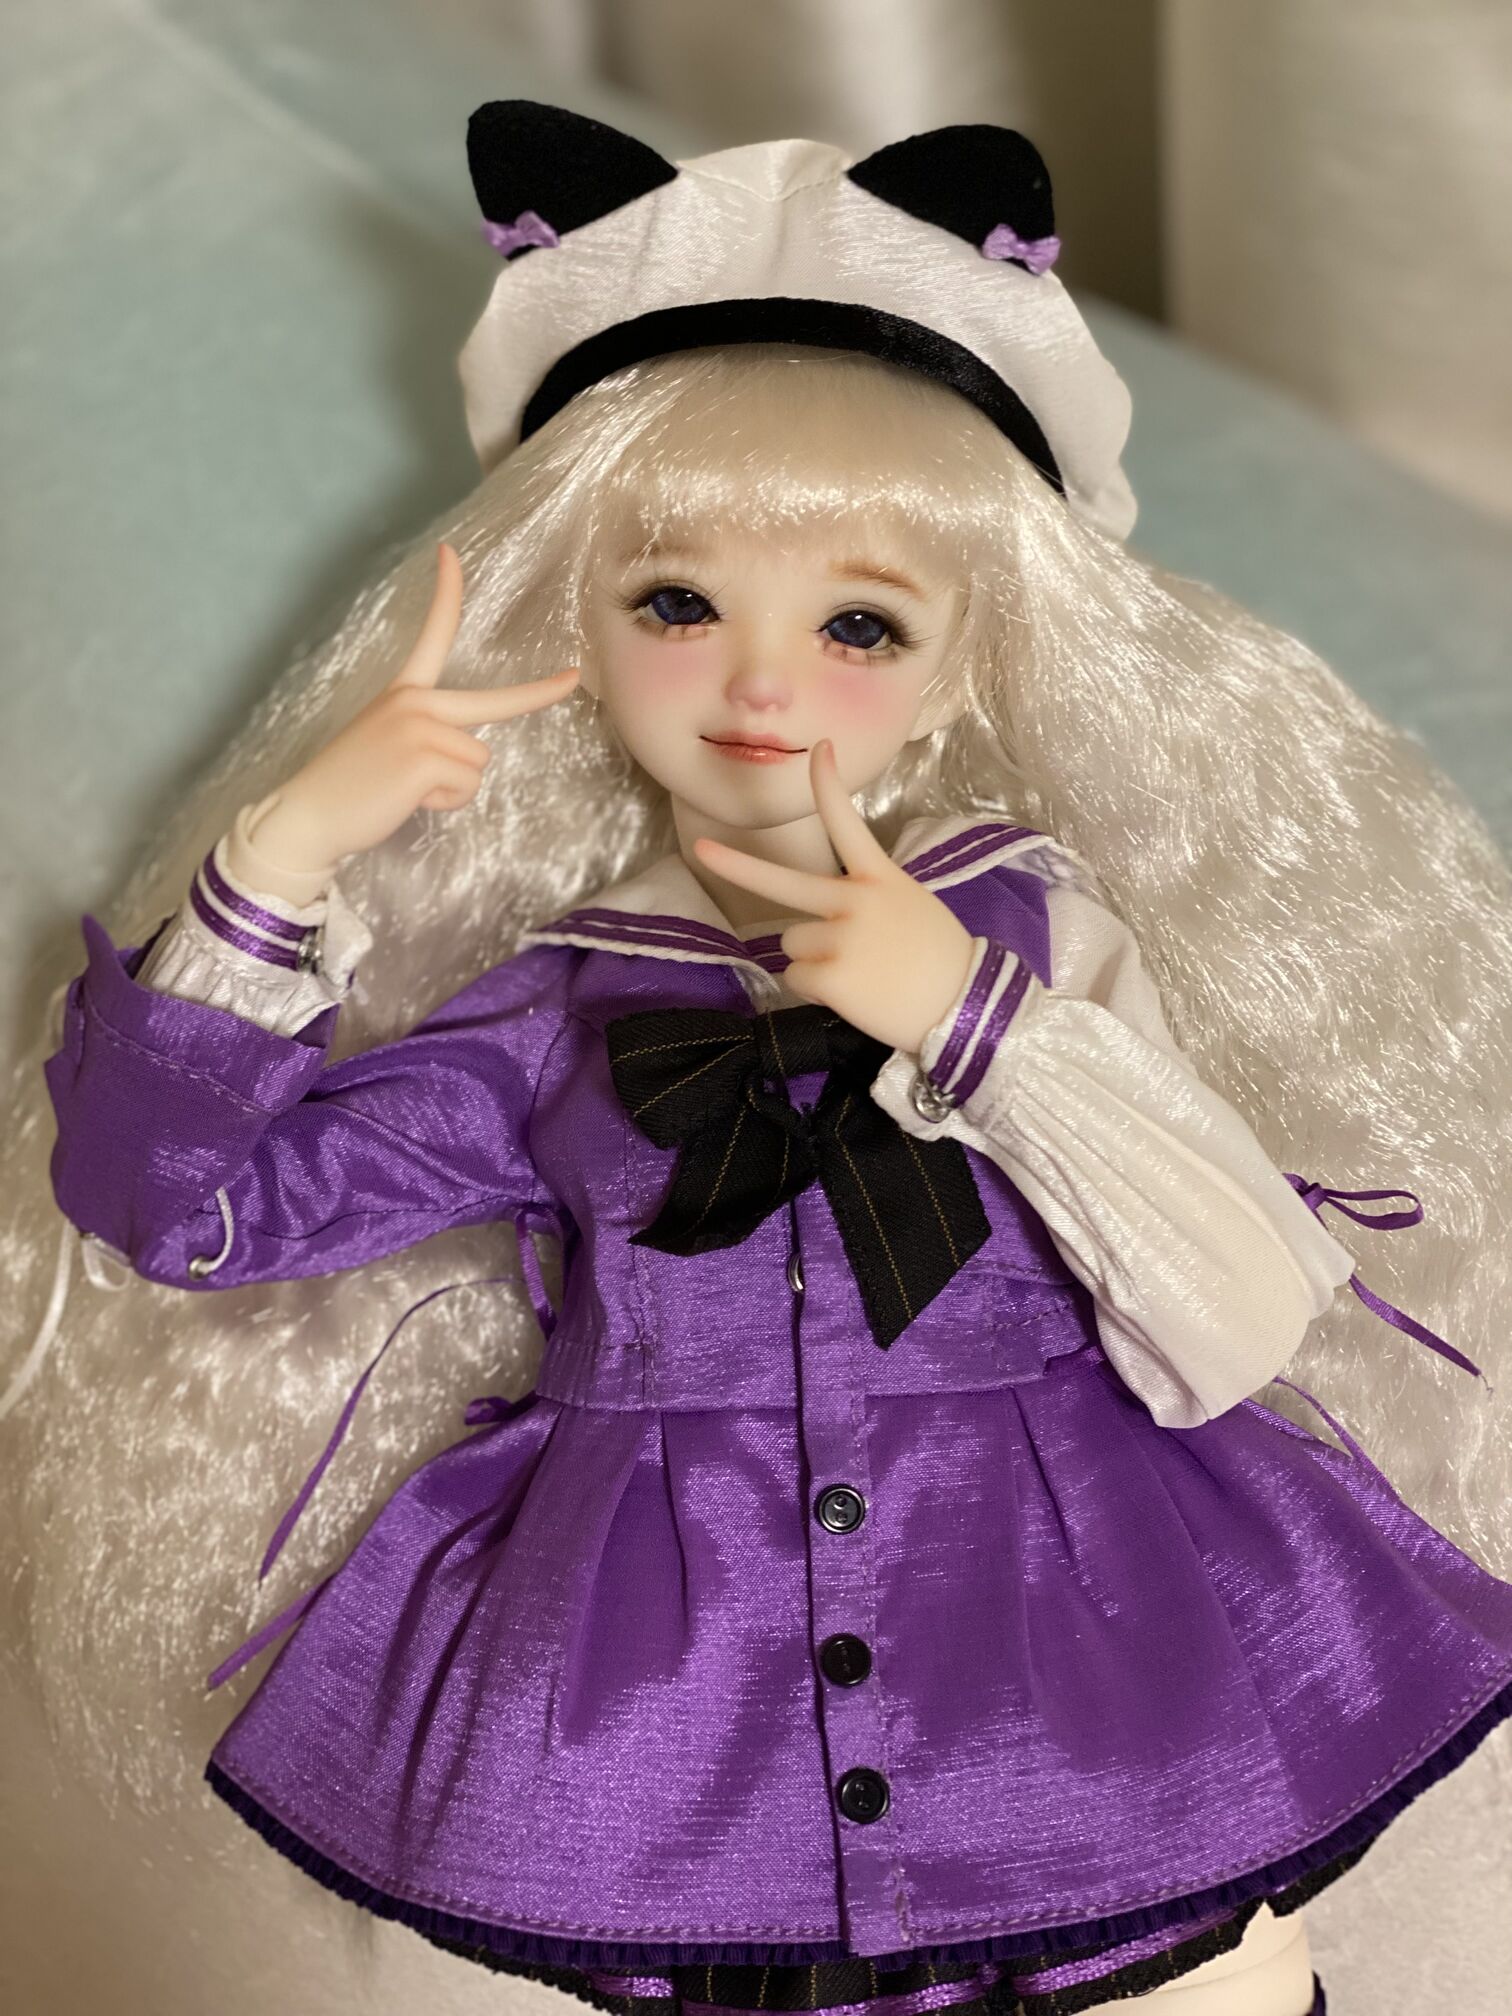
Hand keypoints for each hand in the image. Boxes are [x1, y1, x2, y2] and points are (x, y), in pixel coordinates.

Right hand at [247, 542, 580, 875]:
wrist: (310, 815)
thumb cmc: (351, 787)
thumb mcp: (389, 744)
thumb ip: (428, 735)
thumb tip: (467, 755)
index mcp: (403, 691)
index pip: (431, 634)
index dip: (444, 593)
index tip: (448, 553)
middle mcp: (414, 701)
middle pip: (495, 701)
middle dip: (539, 693)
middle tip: (572, 677)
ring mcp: (420, 727)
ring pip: (478, 761)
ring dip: (452, 786)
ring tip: (408, 788)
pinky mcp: (425, 758)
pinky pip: (467, 785)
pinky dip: (444, 802)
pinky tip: (407, 799)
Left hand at [693, 739, 975, 1054]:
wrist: (965, 1006)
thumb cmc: (942, 962)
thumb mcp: (913, 908)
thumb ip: (871, 901)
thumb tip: (831, 921)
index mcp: (880, 878)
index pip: (849, 824)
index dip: (829, 786)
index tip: (819, 749)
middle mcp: (854, 900)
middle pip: (783, 883)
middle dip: (737, 866)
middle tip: (700, 849)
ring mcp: (840, 938)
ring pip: (791, 943)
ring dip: (812, 960)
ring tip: (857, 974)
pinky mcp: (831, 976)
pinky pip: (797, 978)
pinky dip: (817, 991)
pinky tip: (854, 995)